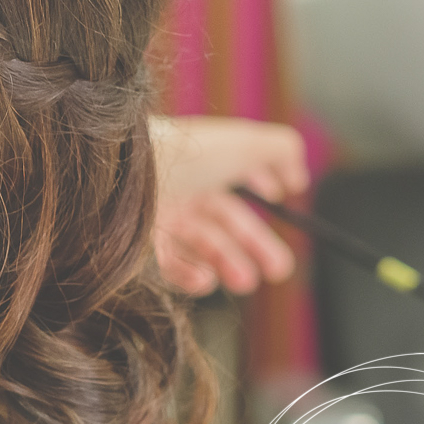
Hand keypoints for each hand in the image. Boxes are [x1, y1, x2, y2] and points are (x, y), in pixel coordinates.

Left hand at [150, 116, 308, 295]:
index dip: (263, 190)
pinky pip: (169, 265)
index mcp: (203, 161)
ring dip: (229, 265)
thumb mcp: (246, 143)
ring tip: (243, 280)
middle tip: (280, 270)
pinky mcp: (139, 241)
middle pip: (226, 221)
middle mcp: (182, 187)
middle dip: (257, 246)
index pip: (237, 176)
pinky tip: (205, 279)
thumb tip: (297, 178)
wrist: (126, 173)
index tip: (284, 203)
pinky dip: (191, 276)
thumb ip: (282, 151)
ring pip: (202, 246)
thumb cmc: (186, 154)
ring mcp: (160, 215)